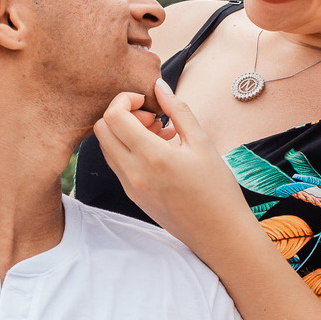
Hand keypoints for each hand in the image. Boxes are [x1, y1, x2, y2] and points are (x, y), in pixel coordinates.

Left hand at [93, 80, 255, 251]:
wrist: (218, 233)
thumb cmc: (217, 188)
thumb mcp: (202, 143)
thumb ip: (177, 110)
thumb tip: (159, 86)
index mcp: (152, 156)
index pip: (113, 116)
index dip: (125, 100)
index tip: (147, 101)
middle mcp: (133, 172)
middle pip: (102, 130)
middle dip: (121, 114)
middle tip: (151, 117)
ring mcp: (130, 186)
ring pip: (106, 147)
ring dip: (124, 132)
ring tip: (159, 134)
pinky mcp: (132, 195)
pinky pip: (116, 163)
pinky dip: (128, 149)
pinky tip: (158, 151)